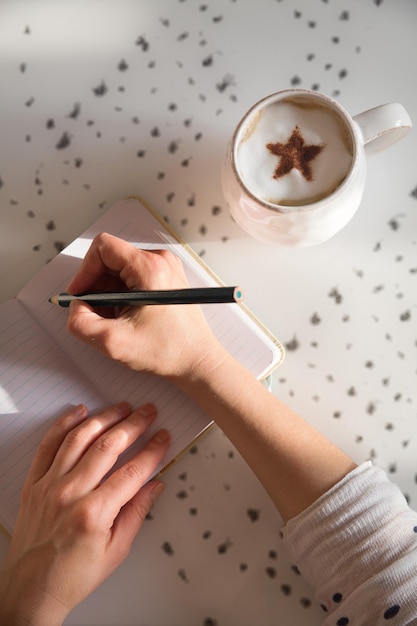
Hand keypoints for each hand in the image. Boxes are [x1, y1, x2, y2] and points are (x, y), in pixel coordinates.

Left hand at [0, 402, 169, 625]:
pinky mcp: (34, 483)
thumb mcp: (116, 551)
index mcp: (94, 513)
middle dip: (133, 424)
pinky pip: (48, 445)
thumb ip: (136, 513)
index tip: (163, 438)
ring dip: (104, 418)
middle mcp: (70, 494)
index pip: (133, 471)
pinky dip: (64, 424)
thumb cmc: (72, 576)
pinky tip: (79, 412)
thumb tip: (154, 485)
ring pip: (80, 438)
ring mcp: (49, 486)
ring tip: (121, 408)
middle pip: (108, 446)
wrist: (31, 590)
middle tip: (148, 412)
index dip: (153, 450)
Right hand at [66, 233, 223, 377]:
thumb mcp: (114, 342)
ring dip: (108, 294)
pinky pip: (132, 279)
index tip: (81, 293)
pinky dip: (121, 296)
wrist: (197, 360)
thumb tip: (75, 308)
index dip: (85, 270)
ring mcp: (164, 269)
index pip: (103, 247)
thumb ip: (81, 323)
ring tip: (113, 319)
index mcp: (150, 268)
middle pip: (110, 259)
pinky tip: (125, 318)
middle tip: (95, 313)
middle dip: (96, 286)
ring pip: (120, 271)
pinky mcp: (165, 280)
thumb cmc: (169, 350)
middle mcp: (160, 262)